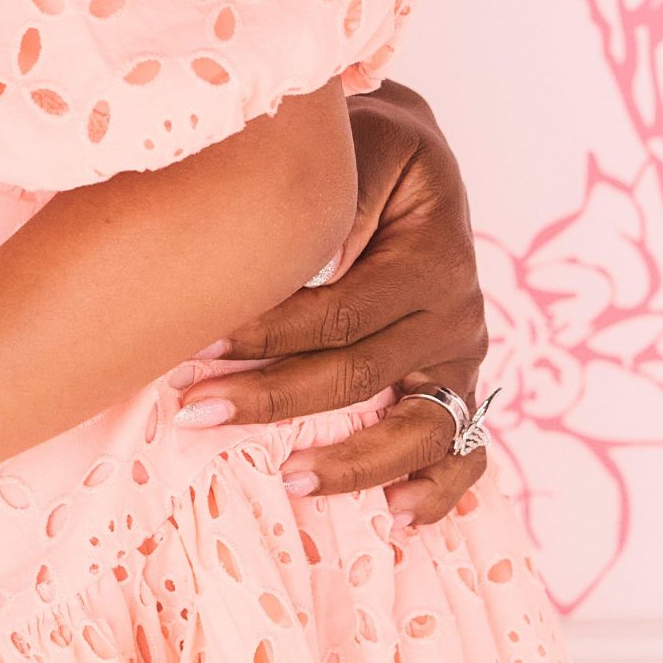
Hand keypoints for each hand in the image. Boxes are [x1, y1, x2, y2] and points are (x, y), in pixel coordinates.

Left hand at [192, 83, 490, 525]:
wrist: (407, 151)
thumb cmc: (363, 146)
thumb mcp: (350, 147)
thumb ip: (322, 195)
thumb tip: (259, 243)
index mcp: (431, 258)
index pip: (340, 314)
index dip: (267, 332)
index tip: (197, 342)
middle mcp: (457, 314)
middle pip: (360, 374)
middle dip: (273, 398)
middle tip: (196, 412)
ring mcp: (463, 355)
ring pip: (417, 429)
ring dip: (352, 461)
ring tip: (290, 479)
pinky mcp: (460, 381)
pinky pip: (465, 450)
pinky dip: (439, 490)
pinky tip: (398, 517)